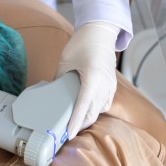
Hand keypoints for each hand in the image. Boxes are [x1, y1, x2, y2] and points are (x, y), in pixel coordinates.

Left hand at [56, 21, 118, 138]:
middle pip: (92, 113)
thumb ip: (60, 79)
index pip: (83, 106)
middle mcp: (104, 85)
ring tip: (73, 122)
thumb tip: (53, 95)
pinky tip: (85, 110)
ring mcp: (110, 86)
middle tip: (64, 130)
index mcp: (93, 78)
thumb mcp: (65, 60)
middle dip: (79, 124)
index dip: (75, 122)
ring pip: (99, 110)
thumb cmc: (82, 43)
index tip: (69, 134)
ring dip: (87, 118)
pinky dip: (95, 110)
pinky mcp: (112, 85)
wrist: (100, 32)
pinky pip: (104, 104)